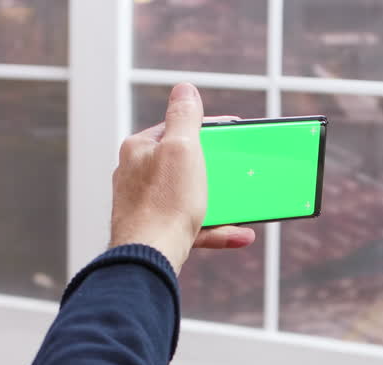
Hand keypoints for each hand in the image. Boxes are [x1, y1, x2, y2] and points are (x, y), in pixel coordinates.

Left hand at [109, 83, 255, 273]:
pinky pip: (192, 225)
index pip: (176, 129)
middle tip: (238, 169)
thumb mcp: (181, 147)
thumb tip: (184, 89)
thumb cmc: (163, 202)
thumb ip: (184, 115)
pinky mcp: (156, 232)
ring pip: (189, 196)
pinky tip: (241, 234)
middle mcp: (137, 175)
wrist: (149, 257)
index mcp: (140, 149)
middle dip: (215, 167)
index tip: (233, 133)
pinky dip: (217, 229)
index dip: (208, 128)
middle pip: (184, 163)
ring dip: (221, 200)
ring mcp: (145, 205)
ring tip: (244, 205)